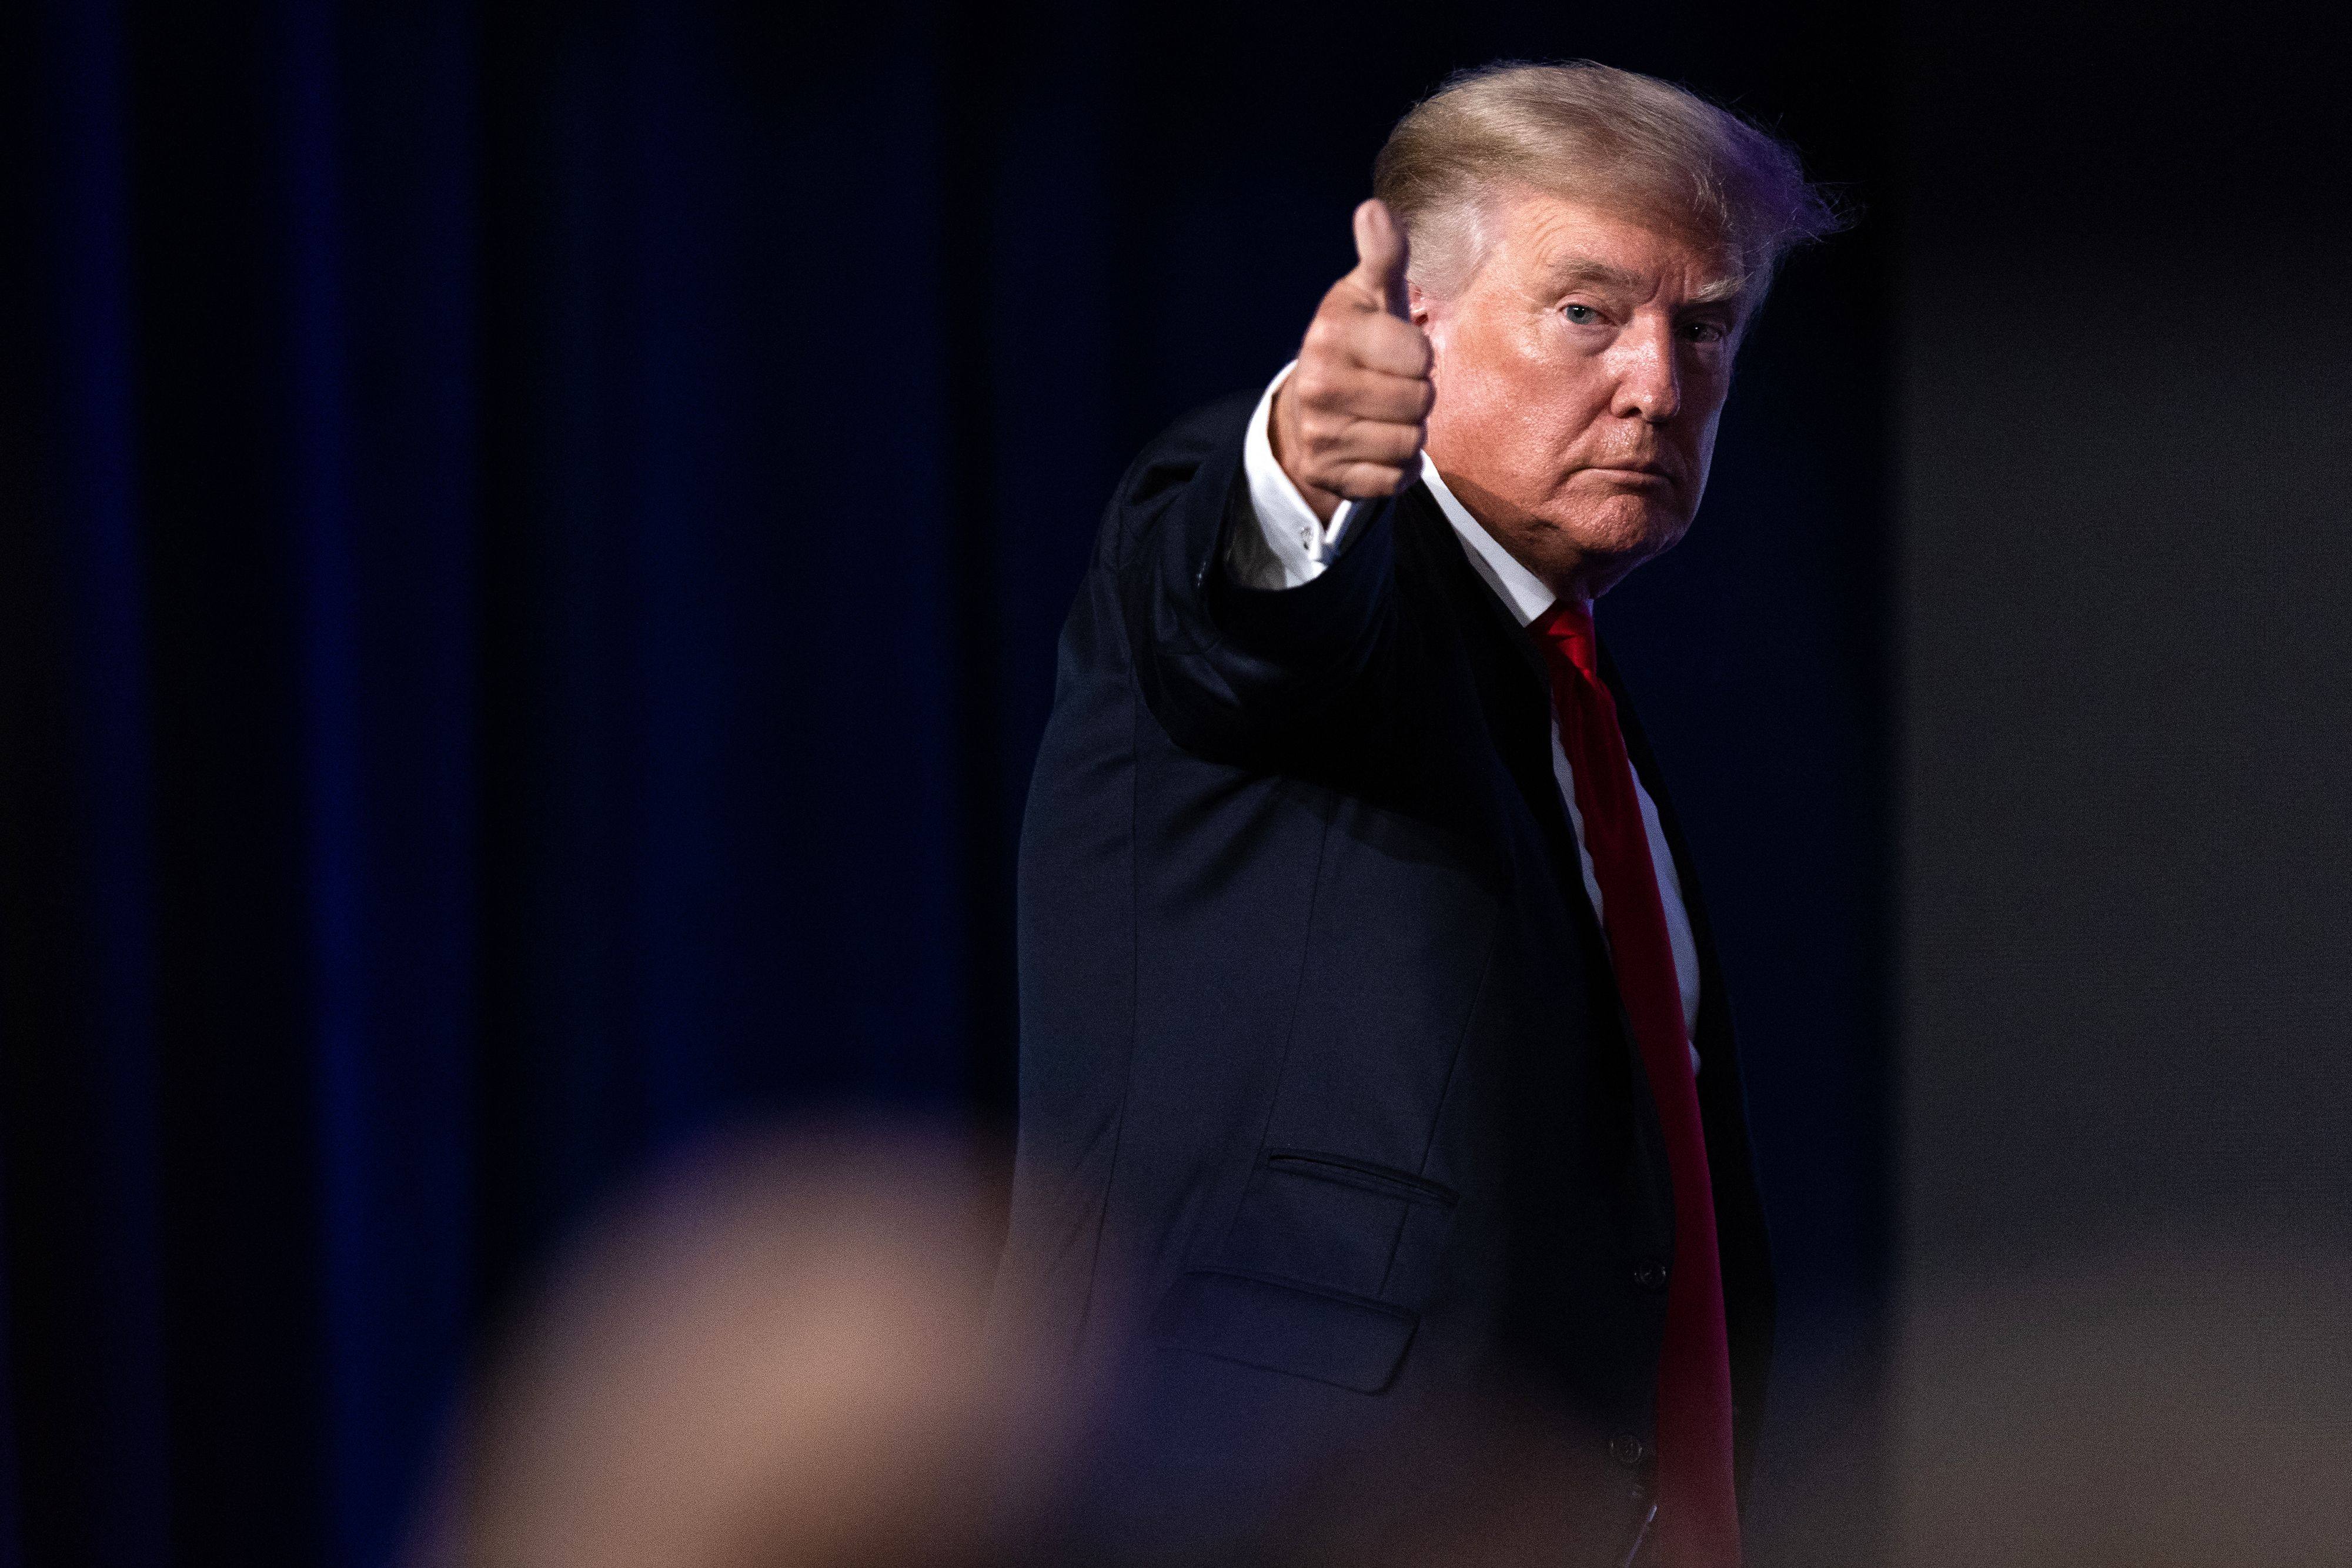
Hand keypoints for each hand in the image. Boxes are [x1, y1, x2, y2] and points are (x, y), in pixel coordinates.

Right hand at [1270, 198, 1435, 522]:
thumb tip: (1375, 208)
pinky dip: (1395, 466)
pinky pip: (1395, 478)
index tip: (1397, 352)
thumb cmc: (1358, 344)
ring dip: (1409, 432)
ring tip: (1382, 415)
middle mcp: (1317, 385)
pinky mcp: (1330, 475)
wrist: (1308, 412)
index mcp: (1330, 333)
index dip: (1419, 356)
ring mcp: (1320, 435)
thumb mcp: (1371, 296)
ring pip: (1411, 442)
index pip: (1420, 357)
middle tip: (1389, 387)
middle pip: (1420, 402)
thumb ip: (1382, 256)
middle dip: (1416, 396)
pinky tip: (1374, 446)